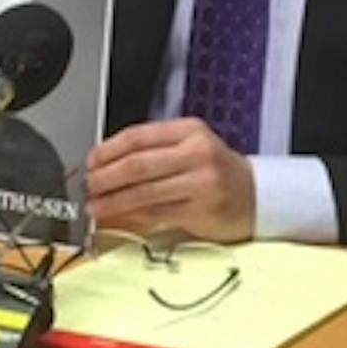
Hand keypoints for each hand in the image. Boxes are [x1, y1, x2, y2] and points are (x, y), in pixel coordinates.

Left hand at [84, 118, 254, 243]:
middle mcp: (197, 152)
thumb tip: (107, 164)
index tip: (91, 161)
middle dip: (106, 177)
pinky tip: (119, 217)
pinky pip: (157, 213)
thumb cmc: (217, 172)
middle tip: (89, 185)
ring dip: (114, 200)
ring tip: (96, 205)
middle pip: (138, 163)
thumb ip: (155, 150)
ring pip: (144, 191)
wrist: (258, 196)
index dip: (108, 150)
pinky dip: (133, 215)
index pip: (139, 136)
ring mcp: (201, 181)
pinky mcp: (201, 210)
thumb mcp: (192, 147)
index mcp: (190, 130)